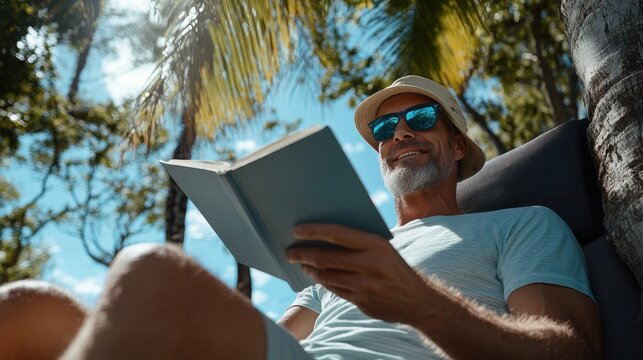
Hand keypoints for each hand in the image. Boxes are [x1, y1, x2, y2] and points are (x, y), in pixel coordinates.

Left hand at [285, 223, 428, 323]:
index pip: (337, 234)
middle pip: (326, 257)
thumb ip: (357, 242)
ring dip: (310, 269)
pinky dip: (322, 281)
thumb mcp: (382, 248)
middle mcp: (370, 264)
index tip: (296, 231)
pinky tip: (316, 275)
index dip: (314, 231)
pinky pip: (334, 289)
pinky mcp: (362, 301)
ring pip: (326, 275)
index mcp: (375, 244)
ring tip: (301, 263)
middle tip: (289, 252)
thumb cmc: (393, 267)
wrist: (417, 299)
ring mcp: (366, 285)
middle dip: (303, 254)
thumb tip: (322, 233)